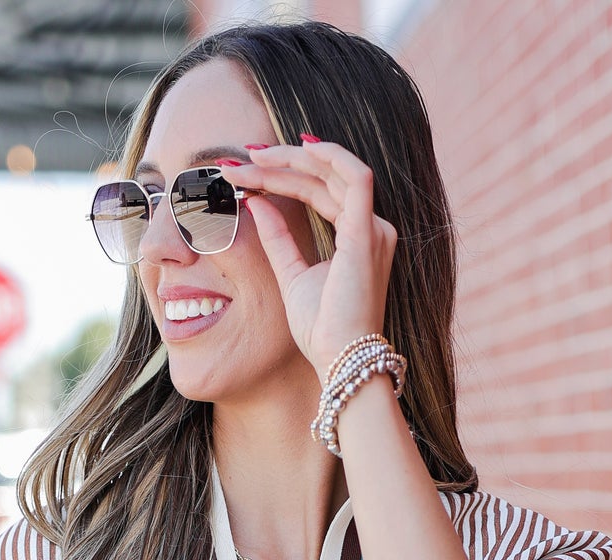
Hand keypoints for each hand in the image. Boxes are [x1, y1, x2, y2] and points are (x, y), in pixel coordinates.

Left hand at [232, 138, 396, 381]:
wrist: (339, 358)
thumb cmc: (321, 328)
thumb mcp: (291, 275)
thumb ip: (277, 239)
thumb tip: (256, 204)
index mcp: (357, 237)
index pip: (319, 192)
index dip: (283, 177)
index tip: (245, 172)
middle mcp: (371, 228)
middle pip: (324, 178)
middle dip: (280, 163)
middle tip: (239, 160)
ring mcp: (373, 228)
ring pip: (334, 172)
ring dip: (294, 159)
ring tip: (255, 157)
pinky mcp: (366, 233)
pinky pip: (355, 177)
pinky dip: (329, 157)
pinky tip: (298, 149)